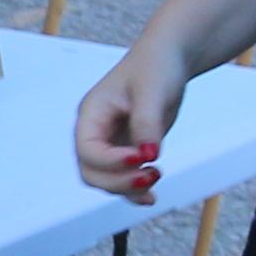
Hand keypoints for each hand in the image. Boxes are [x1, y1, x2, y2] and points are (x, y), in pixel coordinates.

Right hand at [74, 35, 186, 203]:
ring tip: (156, 176)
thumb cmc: (155, 67)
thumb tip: (148, 155)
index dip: (111, 162)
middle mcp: (95, 132)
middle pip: (92, 173)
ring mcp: (111, 143)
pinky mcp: (128, 150)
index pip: (88, 150)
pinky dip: (135, 191)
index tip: (141, 158)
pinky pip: (123, 179)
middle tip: (151, 174)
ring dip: (129, 188)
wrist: (168, 60)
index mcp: (91, 114)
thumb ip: (147, 123)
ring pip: (106, 181)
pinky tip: (152, 196)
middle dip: (119, 181)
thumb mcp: (152, 92)